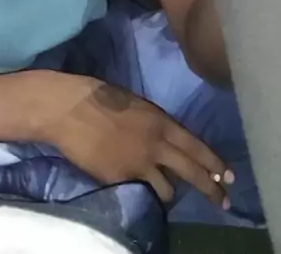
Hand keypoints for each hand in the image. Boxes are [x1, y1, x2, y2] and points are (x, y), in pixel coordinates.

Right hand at [43, 74, 232, 207]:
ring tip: (169, 196)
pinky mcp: (119, 179)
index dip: (215, 163)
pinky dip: (139, 191)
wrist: (68, 109)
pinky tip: (136, 189)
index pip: (196, 147)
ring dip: (170, 194)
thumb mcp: (136, 104)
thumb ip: (154, 123)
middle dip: (211, 190)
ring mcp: (137, 165)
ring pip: (167, 192)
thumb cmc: (99, 96)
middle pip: (192, 173)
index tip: (228, 175)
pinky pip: (137, 191)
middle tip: (224, 202)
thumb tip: (163, 138)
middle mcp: (155, 146)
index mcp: (160, 122)